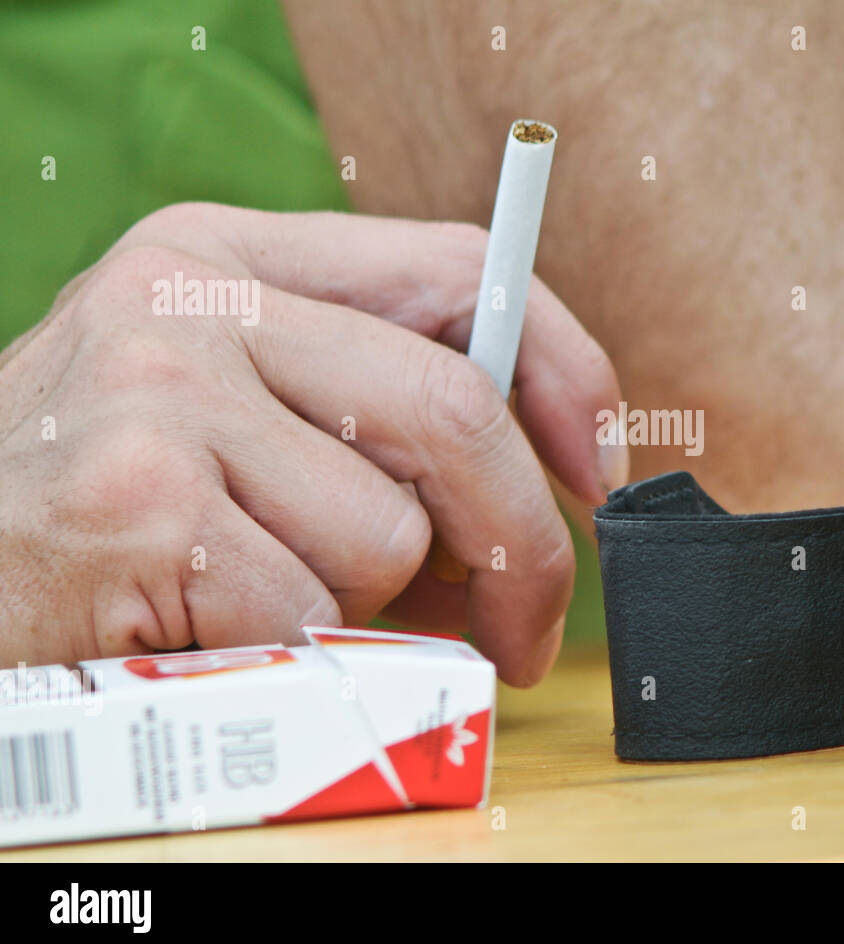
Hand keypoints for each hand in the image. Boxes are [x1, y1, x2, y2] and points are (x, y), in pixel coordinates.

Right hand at [0, 203, 625, 685]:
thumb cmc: (110, 501)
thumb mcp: (229, 407)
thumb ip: (367, 416)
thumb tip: (528, 499)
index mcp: (230, 257)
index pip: (456, 269)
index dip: (562, 367)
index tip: (597, 465)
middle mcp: (191, 303)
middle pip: (454, 411)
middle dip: (523, 545)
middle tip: (526, 627)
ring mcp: (160, 398)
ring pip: (388, 534)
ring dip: (360, 603)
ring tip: (264, 592)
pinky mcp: (143, 509)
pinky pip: (315, 612)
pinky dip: (293, 650)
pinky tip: (212, 627)